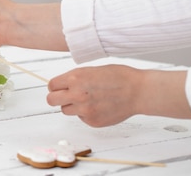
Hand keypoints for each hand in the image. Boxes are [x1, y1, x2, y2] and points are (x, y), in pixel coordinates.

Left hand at [47, 65, 190, 126]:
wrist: (138, 91)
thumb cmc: (118, 77)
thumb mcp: (91, 70)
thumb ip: (74, 78)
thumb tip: (61, 84)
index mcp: (75, 78)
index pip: (51, 85)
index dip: (56, 86)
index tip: (61, 87)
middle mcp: (77, 94)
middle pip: (51, 100)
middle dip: (57, 97)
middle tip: (66, 96)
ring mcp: (85, 110)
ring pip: (65, 110)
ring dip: (72, 106)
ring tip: (87, 99)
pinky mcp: (92, 121)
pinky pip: (81, 118)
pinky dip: (86, 113)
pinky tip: (99, 106)